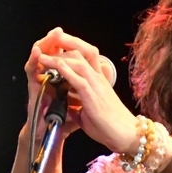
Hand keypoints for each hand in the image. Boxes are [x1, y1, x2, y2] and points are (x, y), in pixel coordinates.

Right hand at [23, 29, 81, 141]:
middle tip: (58, 31)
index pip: (63, 58)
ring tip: (50, 35)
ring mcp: (39, 83)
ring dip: (43, 45)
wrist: (49, 139)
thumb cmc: (62, 124)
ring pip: (38, 58)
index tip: (72, 37)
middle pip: (49, 54)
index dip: (66, 47)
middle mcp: (48, 79)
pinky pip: (30, 72)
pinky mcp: (31, 90)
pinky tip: (37, 51)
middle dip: (54, 41)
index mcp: (61, 81)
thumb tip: (101, 93)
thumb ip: (86, 97)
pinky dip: (32, 60)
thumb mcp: (80, 107)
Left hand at [33, 29, 137, 153]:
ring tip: (44, 52)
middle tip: (51, 37)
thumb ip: (78, 106)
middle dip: (67, 42)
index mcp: (99, 81)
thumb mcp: (89, 113)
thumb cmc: (110, 127)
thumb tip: (66, 107)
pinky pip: (78, 79)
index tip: (59, 44)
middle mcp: (99, 79)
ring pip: (79, 62)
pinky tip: (54, 65)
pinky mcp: (92, 96)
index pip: (88, 56)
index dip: (74, 47)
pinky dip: (65, 70)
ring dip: (60, 56)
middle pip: (84, 51)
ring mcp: (97, 86)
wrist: (127, 136)